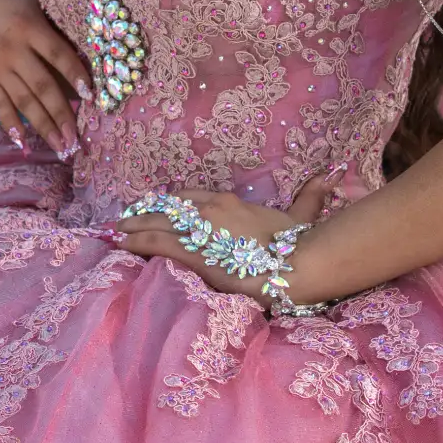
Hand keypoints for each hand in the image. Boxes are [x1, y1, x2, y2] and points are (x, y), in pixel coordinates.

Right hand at [0, 0, 90, 155]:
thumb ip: (54, 28)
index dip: (75, 75)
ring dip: (43, 126)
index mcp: (28, 25)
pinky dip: (11, 124)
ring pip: (23, 100)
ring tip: (60, 147)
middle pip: (42, 86)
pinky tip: (24, 143)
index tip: (92, 96)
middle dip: (62, 114)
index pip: (57, 55)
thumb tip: (87, 59)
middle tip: (77, 139)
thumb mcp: (36, 2)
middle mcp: (12, 49)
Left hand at [109, 170, 343, 303]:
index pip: (191, 197)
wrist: (296, 264)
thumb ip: (310, 197)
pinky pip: (156, 243)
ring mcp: (200, 231)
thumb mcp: (302, 216)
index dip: (170, 202)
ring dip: (132, 227)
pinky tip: (120, 244)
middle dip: (143, 213)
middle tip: (124, 218)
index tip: (156, 205)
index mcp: (231, 203)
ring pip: (156, 223)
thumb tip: (329, 177)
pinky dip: (135, 242)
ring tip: (114, 231)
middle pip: (167, 208)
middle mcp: (210, 211)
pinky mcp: (194, 253)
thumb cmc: (298, 243)